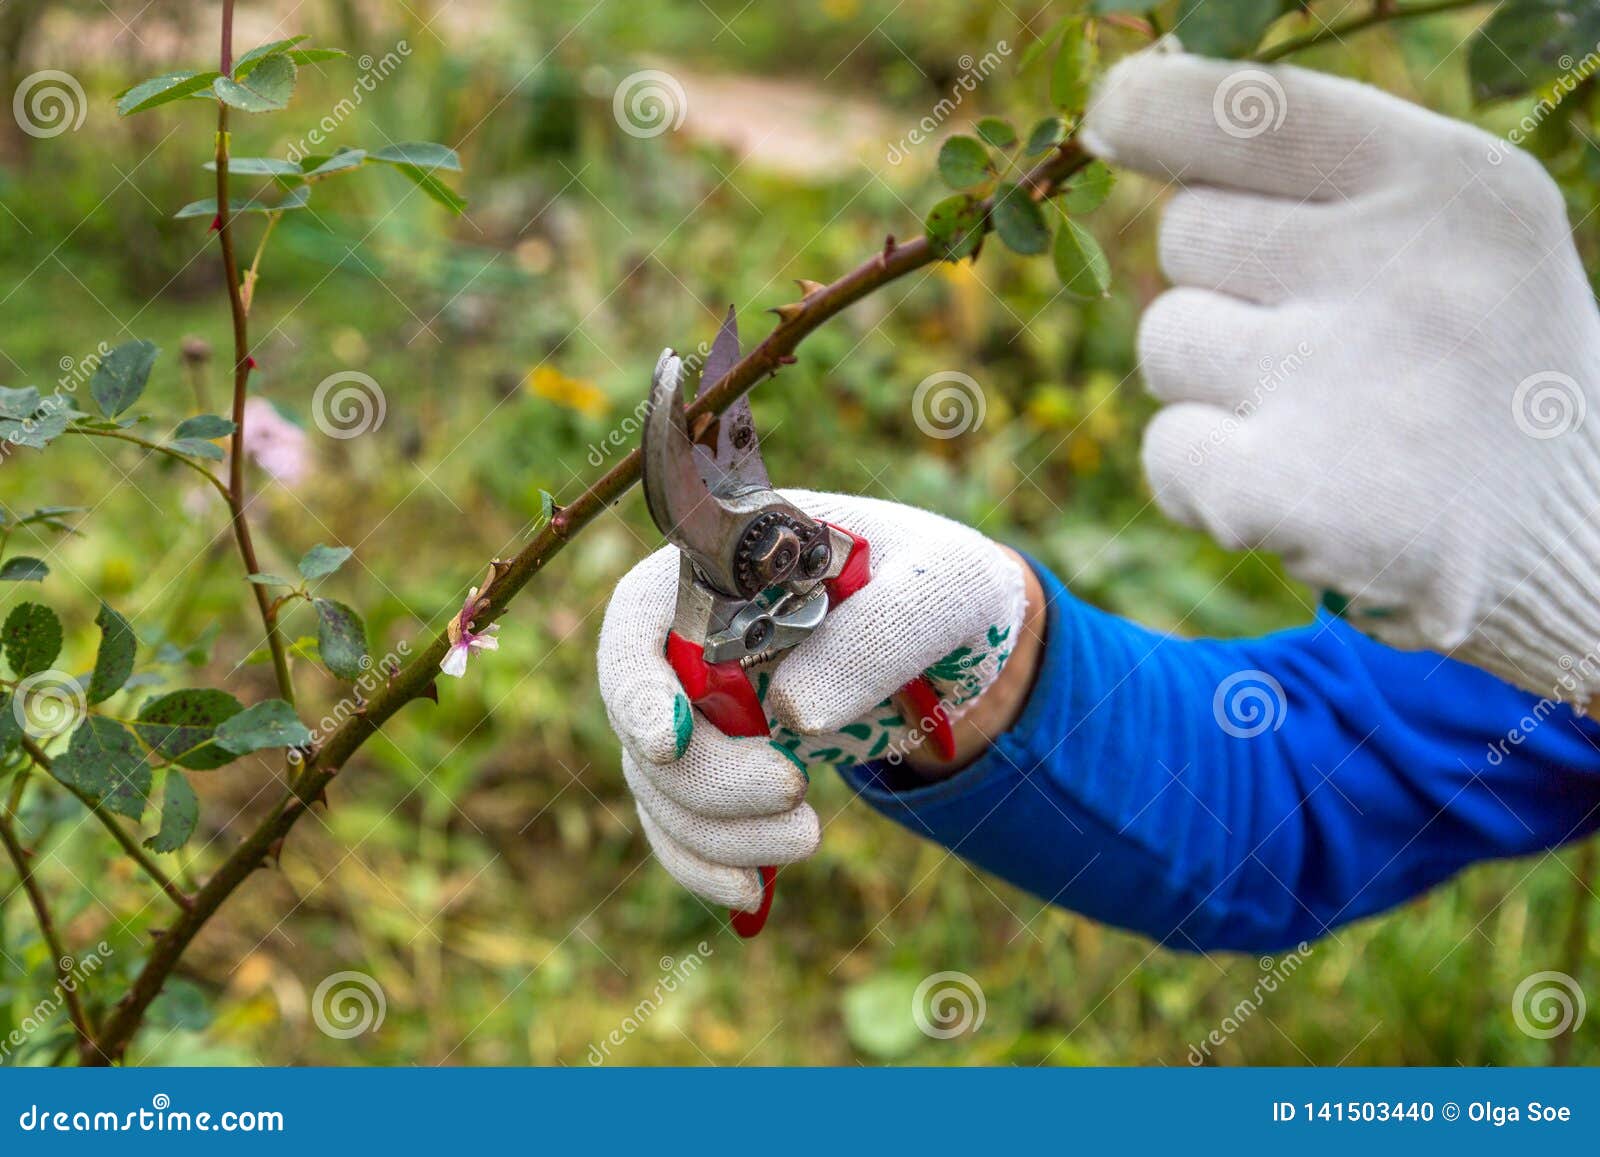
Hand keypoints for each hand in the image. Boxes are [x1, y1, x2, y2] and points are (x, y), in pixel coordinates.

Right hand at [597, 490, 1029, 909]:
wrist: (945, 632)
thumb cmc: (935, 583)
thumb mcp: (939, 588)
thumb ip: (878, 633)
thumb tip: (794, 714)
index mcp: (719, 566)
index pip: (636, 620)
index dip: (635, 686)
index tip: (670, 743)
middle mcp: (684, 635)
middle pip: (644, 720)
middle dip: (708, 779)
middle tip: (794, 795)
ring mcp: (691, 704)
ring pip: (657, 785)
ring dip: (717, 833)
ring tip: (806, 838)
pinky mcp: (713, 763)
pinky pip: (679, 825)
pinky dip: (704, 866)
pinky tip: (752, 894)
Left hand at [1083, 49, 1599, 701]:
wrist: (1567, 540)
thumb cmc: (1466, 365)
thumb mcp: (1444, 234)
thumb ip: (1310, 174)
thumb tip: (1118, 117)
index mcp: (1454, 185)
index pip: (1249, 109)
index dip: (1149, 109)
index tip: (1112, 122)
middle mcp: (1406, 269)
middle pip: (1188, 232)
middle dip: (1223, 287)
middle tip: (1322, 348)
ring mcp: (1346, 386)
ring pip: (1164, 340)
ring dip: (1211, 386)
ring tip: (1319, 421)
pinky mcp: (1292, 496)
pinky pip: (1165, 450)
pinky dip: (1205, 480)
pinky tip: (1294, 495)